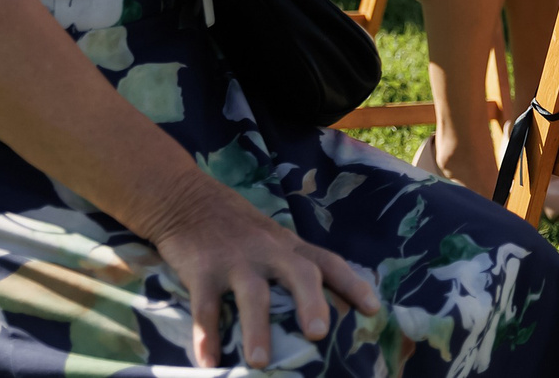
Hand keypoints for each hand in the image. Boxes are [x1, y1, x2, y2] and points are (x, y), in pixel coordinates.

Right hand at [148, 175, 379, 368]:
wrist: (185, 198)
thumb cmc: (235, 227)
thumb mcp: (270, 239)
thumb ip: (290, 265)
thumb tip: (317, 309)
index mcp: (288, 245)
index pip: (328, 262)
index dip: (353, 284)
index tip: (373, 309)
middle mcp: (268, 250)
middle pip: (299, 272)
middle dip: (311, 302)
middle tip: (318, 334)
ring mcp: (235, 259)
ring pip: (251, 294)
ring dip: (257, 328)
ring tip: (260, 362)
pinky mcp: (202, 269)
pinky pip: (204, 306)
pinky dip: (205, 335)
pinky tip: (208, 361)